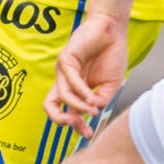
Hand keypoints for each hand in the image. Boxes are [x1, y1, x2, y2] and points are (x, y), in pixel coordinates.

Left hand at [45, 12, 128, 136]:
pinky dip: (82, 93)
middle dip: (63, 122)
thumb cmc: (112, 54)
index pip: (67, 112)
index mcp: (75, 89)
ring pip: (62, 97)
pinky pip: (71, 82)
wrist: (112, 29)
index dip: (76, 126)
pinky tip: (92, 98)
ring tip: (92, 109)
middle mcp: (65, 81)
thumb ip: (101, 100)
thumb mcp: (111, 85)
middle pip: (51, 107)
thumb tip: (93, 113)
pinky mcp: (65, 60)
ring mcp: (63, 71)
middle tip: (80, 127)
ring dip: (78, 107)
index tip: (89, 133)